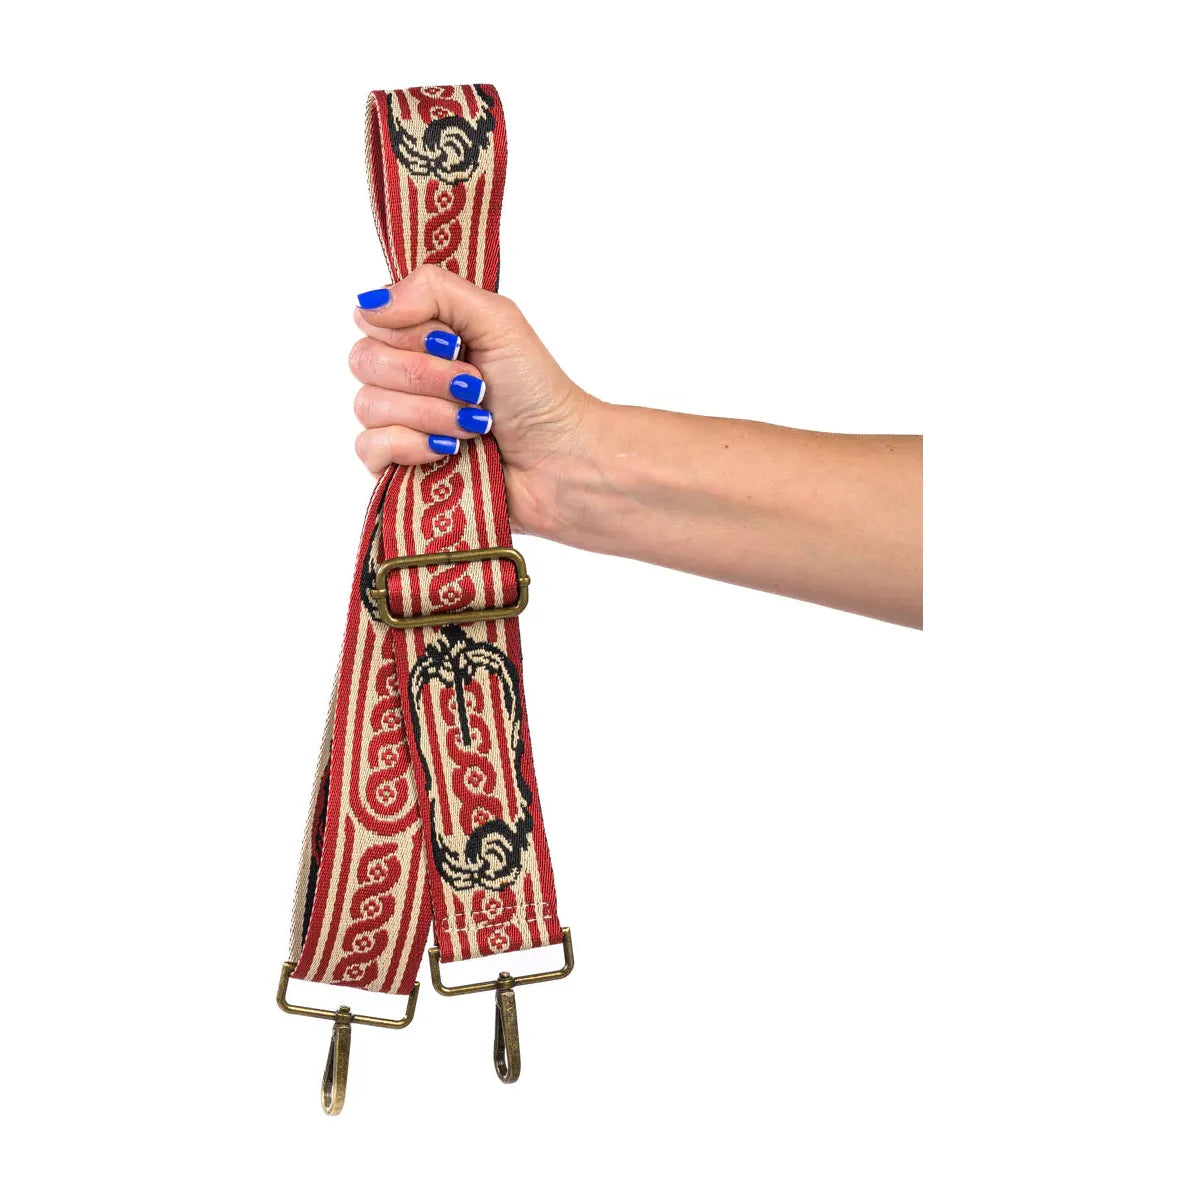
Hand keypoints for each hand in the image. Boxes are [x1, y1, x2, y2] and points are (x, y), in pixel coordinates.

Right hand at [350, 265, 600, 536]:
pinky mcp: (398, 466)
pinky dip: (411, 446)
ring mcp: (398, 422)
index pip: (372, 319)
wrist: (559, 459)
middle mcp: (403, 375)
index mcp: (421, 336)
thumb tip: (371, 302)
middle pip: (363, 361)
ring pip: (367, 406)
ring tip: (474, 424)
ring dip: (429, 413)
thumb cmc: (537, 391)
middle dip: (426, 376)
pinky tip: (448, 451)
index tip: (454, 344)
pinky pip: (369, 448)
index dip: (411, 333)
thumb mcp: (496, 319)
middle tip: (475, 387)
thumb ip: (434, 290)